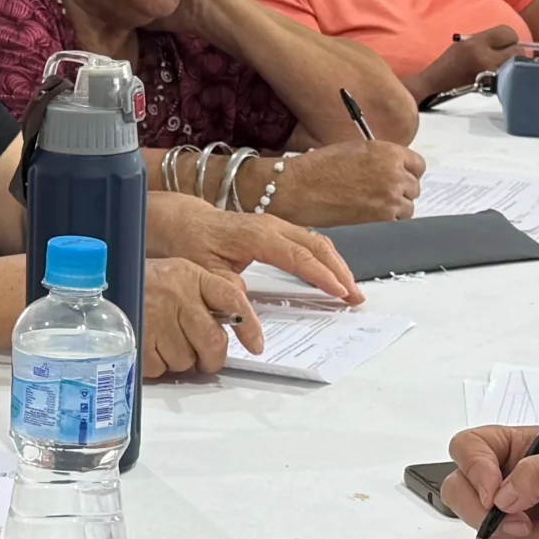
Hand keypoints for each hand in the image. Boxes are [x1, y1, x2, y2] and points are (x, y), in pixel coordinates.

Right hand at [141, 256, 260, 378]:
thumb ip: (208, 296)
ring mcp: (155, 316)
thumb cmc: (144, 285)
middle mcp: (176, 293)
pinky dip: (155, 365)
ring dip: (178, 359)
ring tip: (162, 340)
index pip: (232, 300)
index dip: (249, 326)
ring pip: (186, 360)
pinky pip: (159, 368)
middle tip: (204, 359)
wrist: (98, 284)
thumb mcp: (179, 278)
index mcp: (190, 274)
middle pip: (212, 341)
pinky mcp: (135, 338)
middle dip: (211, 357)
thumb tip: (237, 324)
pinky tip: (147, 345)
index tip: (257, 346)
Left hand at [145, 193, 362, 304]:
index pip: (298, 255)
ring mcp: (276, 226)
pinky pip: (309, 243)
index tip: (340, 292)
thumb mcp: (204, 271)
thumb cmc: (191, 242)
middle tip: (355, 297)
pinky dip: (325, 260)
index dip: (321, 275)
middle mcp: (271, 226)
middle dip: (339, 272)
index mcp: (256, 234)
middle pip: (316, 246)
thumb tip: (247, 318)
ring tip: (351, 292)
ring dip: (336, 266)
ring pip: (316, 242)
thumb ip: (228, 293)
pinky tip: (333, 278)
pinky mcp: (277, 231)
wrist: (182, 221)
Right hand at [271, 139, 424, 224]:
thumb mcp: (355, 149)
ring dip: (396, 206)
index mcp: (389, 152)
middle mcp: (394, 174)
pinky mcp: (381, 217)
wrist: (301, 188)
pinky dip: (387, 219)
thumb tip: (391, 167)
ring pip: (408, 206)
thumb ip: (379, 157)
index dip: (409, 171)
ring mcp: (389, 197)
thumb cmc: (319, 168)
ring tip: (376, 204)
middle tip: (384, 192)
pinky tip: (370, 212)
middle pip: (414, 186)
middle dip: (402, 189)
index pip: (418, 165)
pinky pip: (397, 220)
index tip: (403, 176)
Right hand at [420, 26, 520, 98]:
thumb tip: (510, 42)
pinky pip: (510, 79)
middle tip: (507, 58)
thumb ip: (487, 41)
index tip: (505, 44)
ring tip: (504, 68)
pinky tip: (499, 78)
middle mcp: (484, 58)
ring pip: (516, 66)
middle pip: (517, 51)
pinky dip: (509, 77)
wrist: (434, 87)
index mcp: (475, 43)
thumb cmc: (449, 65)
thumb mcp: (464, 44)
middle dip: (515, 53)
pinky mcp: (491, 88)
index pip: (508, 33)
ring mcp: (489, 75)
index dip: (510, 38)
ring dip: (514, 67)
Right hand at [441, 428, 538, 538]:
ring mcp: (518, 519)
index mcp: (522, 449)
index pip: (469, 448)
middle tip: (525, 524)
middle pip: (461, 496)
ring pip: (490, 537)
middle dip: (492, 517)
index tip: (496, 492)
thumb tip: (502, 495)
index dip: (472, 469)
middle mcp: (512, 482)